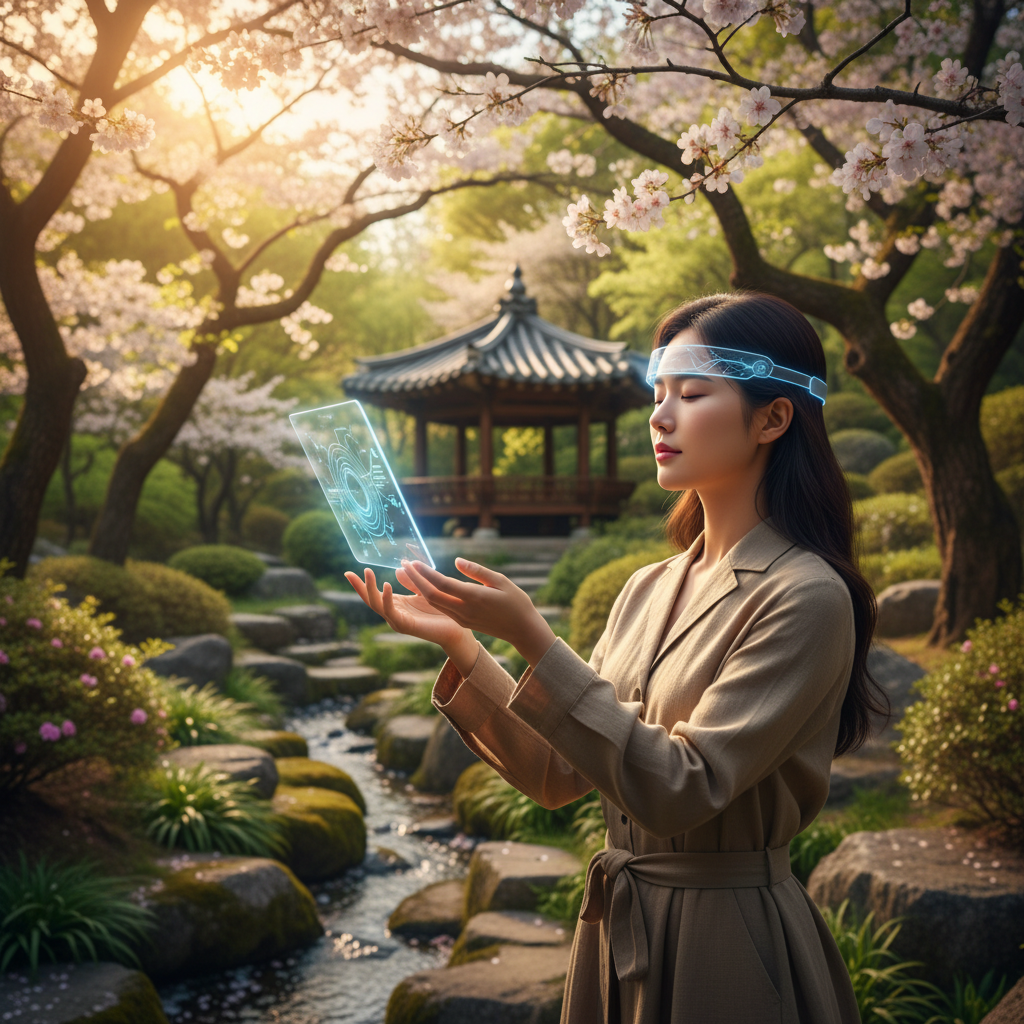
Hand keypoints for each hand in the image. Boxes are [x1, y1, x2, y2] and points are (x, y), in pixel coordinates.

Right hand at [344, 567, 477, 670]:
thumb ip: (411, 581)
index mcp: (396, 604)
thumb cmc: (441, 610)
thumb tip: (396, 569)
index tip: (348, 572)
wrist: (456, 629)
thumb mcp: (423, 591)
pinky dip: (387, 599)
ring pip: (377, 605)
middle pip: (370, 600)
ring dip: (371, 589)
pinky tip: (386, 586)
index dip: (361, 584)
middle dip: (360, 586)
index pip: (373, 593)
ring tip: (368, 573)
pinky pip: (392, 612)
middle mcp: (394, 613)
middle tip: (351, 572)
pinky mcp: (406, 626)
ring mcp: (397, 621)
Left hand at [398, 557, 556, 668]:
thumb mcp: (500, 581)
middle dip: (416, 580)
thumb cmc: (516, 602)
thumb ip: (476, 571)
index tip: (414, 561)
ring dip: (420, 588)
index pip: (442, 584)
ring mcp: (462, 618)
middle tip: (404, 564)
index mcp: (474, 598)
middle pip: (432, 595)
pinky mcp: (463, 622)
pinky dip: (431, 596)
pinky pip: (442, 608)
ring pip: (434, 603)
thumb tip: (456, 561)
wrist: (522, 630)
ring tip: (409, 573)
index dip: (426, 572)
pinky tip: (426, 585)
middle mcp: (464, 610)